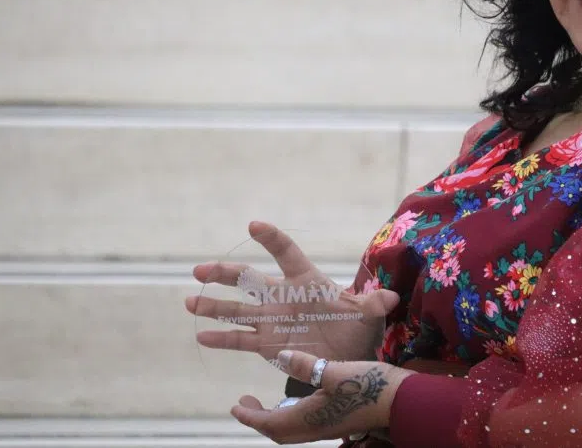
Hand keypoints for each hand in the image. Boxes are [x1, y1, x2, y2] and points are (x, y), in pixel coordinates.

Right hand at [185, 221, 399, 362]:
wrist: (346, 356)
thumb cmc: (357, 328)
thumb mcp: (368, 315)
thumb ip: (375, 304)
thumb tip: (392, 297)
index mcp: (306, 280)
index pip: (287, 253)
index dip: (272, 238)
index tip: (254, 225)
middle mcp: (283, 296)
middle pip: (250, 280)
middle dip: (226, 274)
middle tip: (201, 269)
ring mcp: (271, 319)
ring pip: (237, 309)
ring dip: (213, 305)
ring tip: (189, 302)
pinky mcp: (266, 343)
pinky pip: (239, 339)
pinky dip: (221, 338)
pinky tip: (201, 336)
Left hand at [231, 349, 414, 443]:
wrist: (401, 401)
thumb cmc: (368, 385)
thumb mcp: (335, 369)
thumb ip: (306, 365)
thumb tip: (280, 357)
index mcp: (308, 417)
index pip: (269, 423)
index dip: (250, 416)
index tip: (236, 406)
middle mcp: (314, 428)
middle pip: (278, 432)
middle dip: (259, 420)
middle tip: (247, 404)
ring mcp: (327, 428)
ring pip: (292, 431)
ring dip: (275, 419)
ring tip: (269, 402)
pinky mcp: (338, 423)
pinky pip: (306, 426)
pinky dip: (292, 416)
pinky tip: (300, 400)